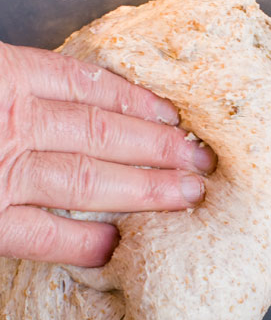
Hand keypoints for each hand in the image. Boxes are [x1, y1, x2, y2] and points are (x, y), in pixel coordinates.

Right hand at [0, 43, 216, 266]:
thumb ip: (20, 84)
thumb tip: (67, 96)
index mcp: (9, 77)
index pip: (89, 86)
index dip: (138, 102)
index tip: (173, 115)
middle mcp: (15, 123)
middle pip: (103, 132)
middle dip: (159, 146)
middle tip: (202, 158)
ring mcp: (2, 172)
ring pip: (87, 178)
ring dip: (144, 188)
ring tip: (186, 193)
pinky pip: (43, 235)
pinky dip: (81, 241)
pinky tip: (116, 243)